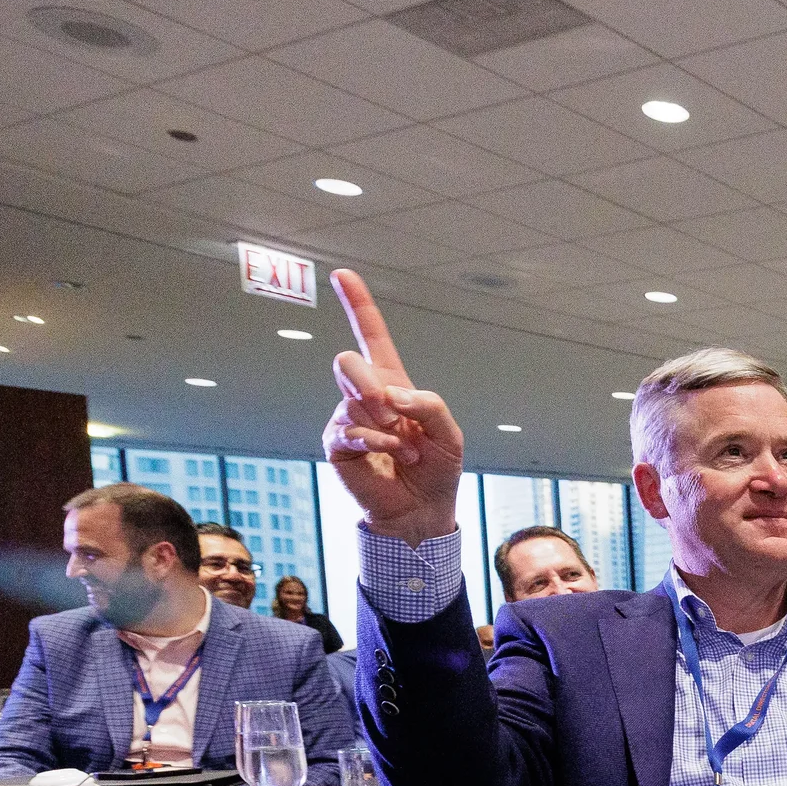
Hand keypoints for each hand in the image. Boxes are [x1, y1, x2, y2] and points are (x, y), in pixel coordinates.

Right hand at [321, 271, 463, 540]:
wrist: (423, 511)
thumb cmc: (437, 470)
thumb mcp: (449, 434)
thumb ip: (428, 405)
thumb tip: (391, 394)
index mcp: (393, 383)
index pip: (372, 336)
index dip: (358, 305)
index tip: (341, 274)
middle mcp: (366, 396)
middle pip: (348, 362)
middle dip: (370, 384)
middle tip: (394, 415)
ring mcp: (348, 418)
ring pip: (352, 397)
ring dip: (386, 425)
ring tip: (405, 448)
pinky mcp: (337, 444)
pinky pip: (350, 430)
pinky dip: (378, 442)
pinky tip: (393, 455)